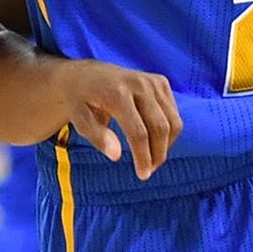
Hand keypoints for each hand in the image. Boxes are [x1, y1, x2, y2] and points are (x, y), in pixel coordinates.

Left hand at [45, 57, 181, 179]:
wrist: (85, 76)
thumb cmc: (80, 102)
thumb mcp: (79, 119)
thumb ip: (96, 136)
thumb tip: (116, 155)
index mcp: (117, 93)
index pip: (138, 132)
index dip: (143, 156)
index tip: (143, 175)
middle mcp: (139, 84)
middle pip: (160, 127)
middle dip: (158, 154)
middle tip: (148, 171)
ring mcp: (152, 81)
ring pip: (173, 121)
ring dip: (166, 145)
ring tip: (151, 159)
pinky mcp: (161, 81)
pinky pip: (173, 113)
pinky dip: (168, 131)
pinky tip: (154, 141)